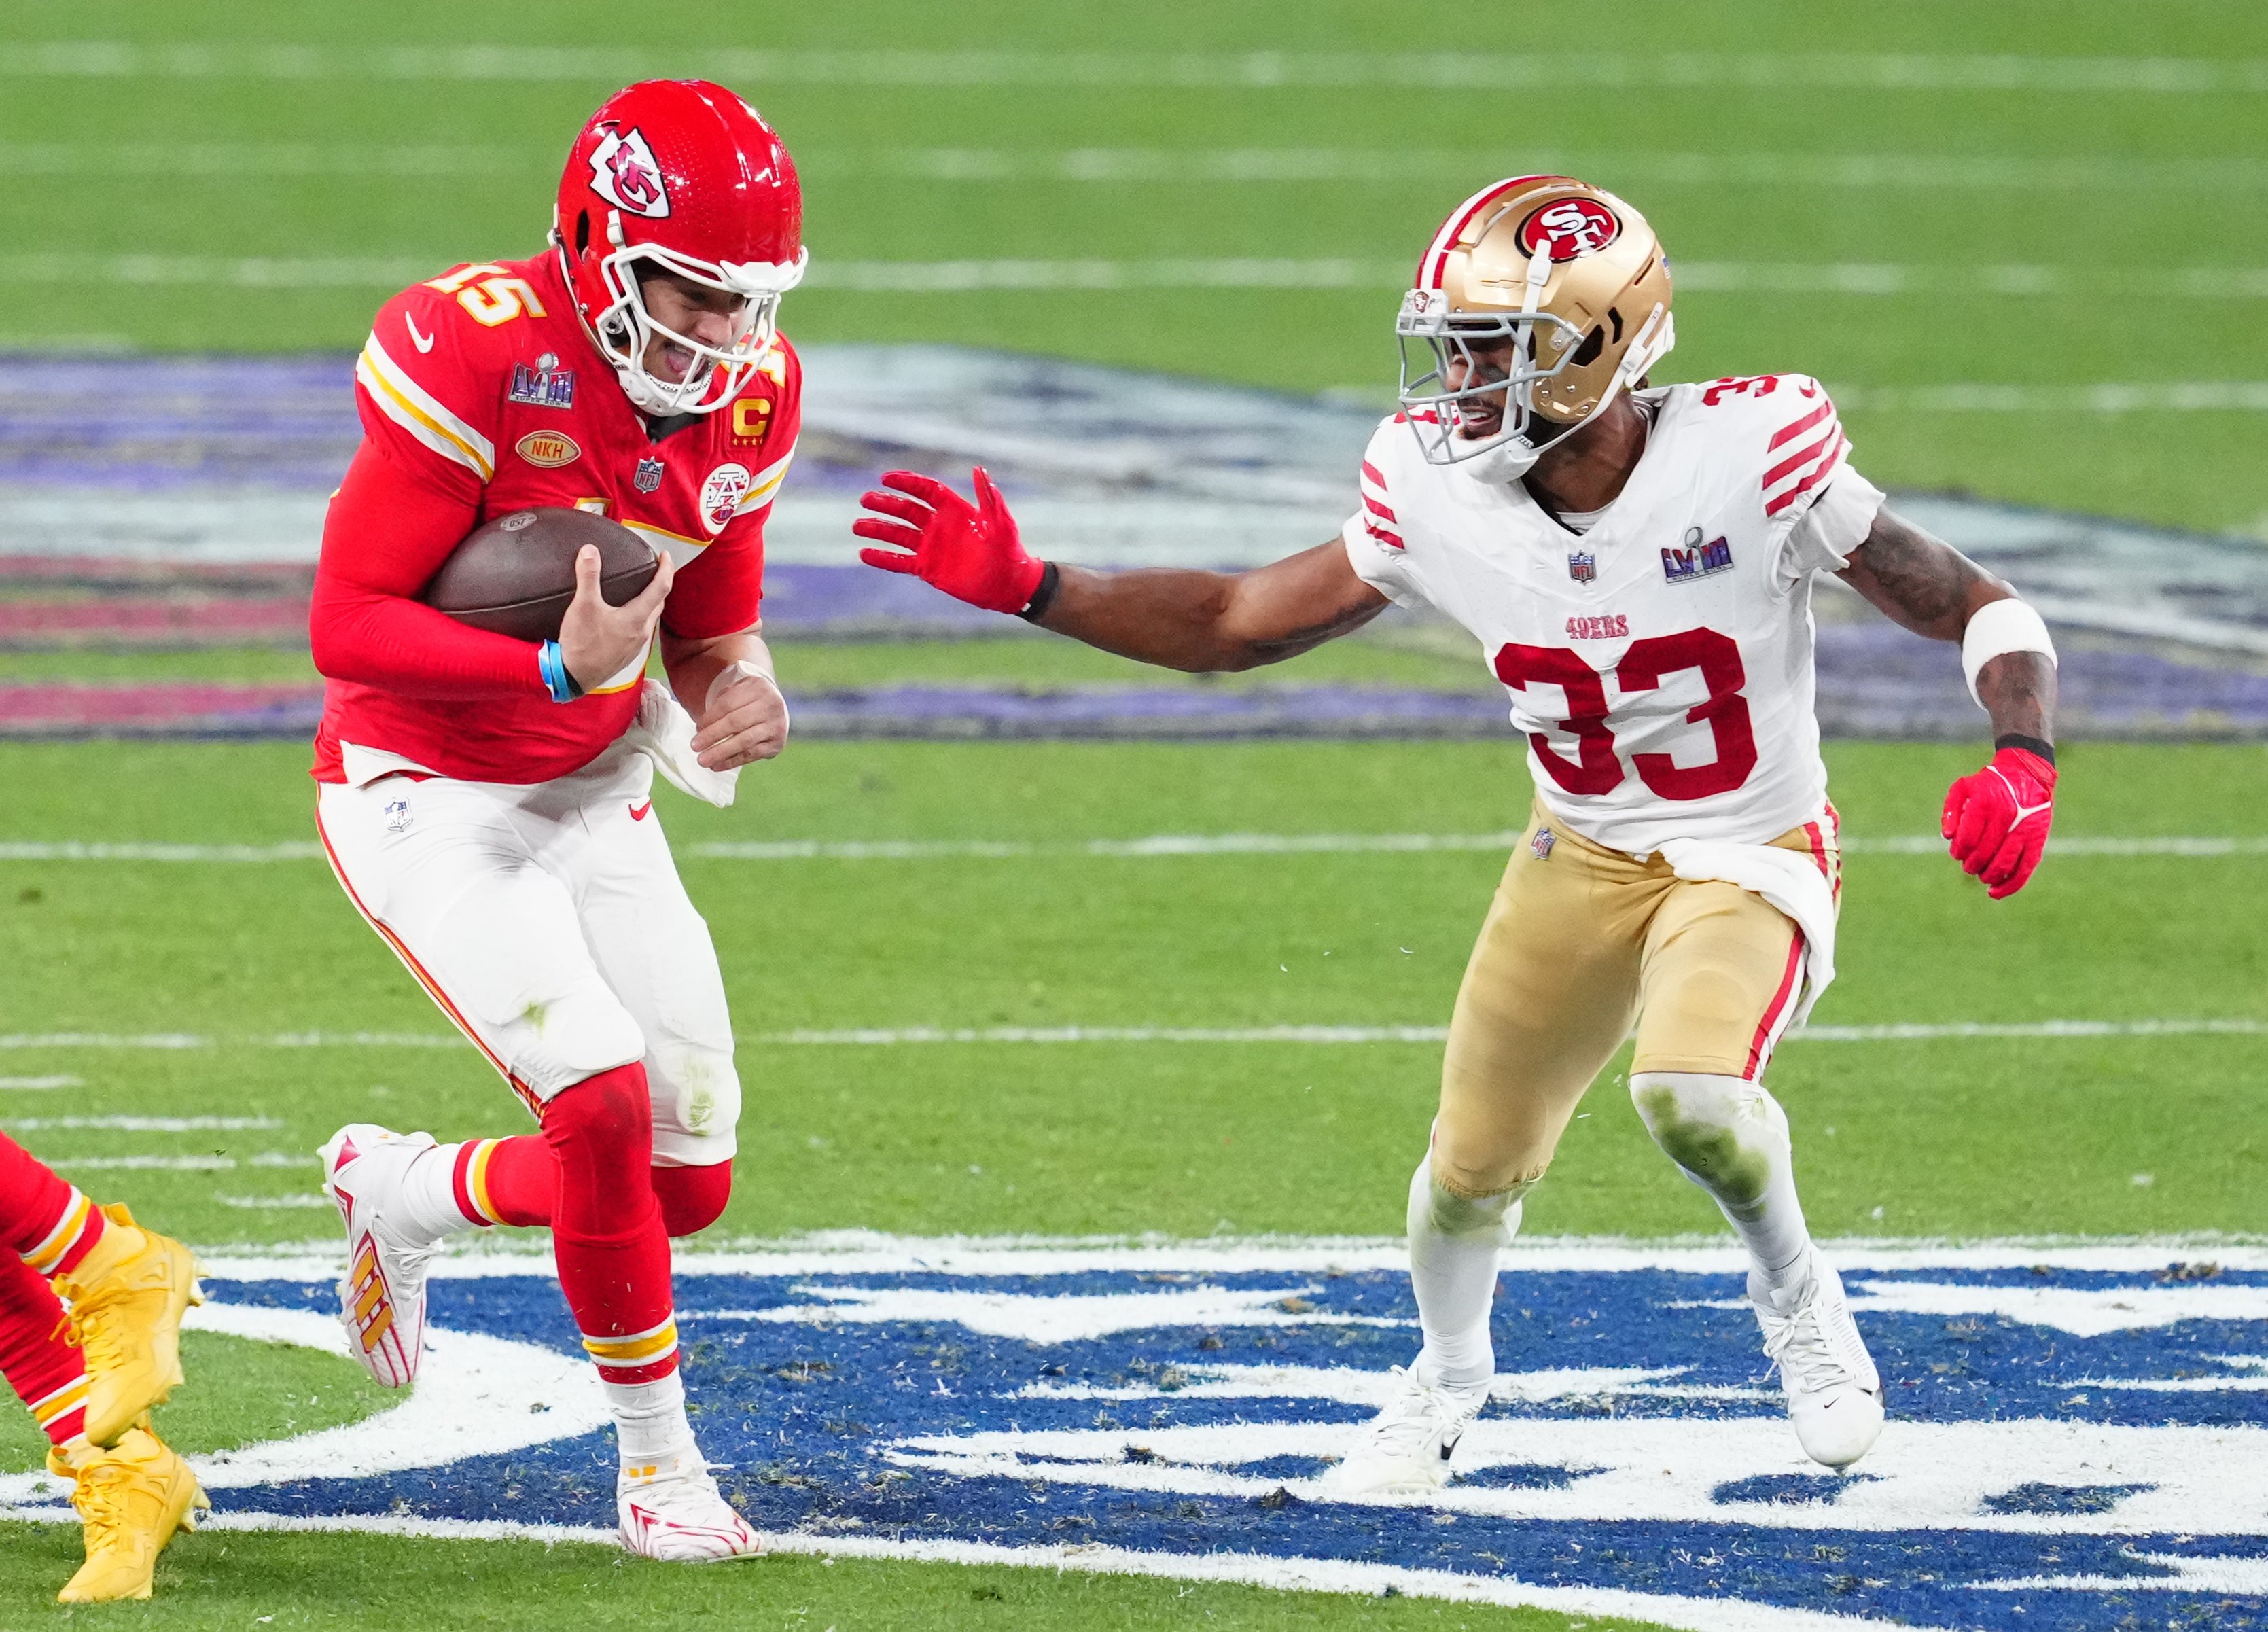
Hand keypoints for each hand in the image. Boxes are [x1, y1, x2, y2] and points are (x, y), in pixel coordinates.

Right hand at [560, 546, 673, 693]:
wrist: (573, 677)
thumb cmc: (581, 643)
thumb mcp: (583, 606)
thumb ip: (588, 576)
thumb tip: (590, 550)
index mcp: (637, 618)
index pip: (661, 588)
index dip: (667, 569)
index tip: (666, 555)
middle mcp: (642, 632)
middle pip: (659, 603)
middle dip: (660, 584)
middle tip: (653, 569)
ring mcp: (636, 646)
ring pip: (650, 618)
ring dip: (650, 602)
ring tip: (641, 589)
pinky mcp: (626, 654)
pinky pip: (640, 630)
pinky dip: (639, 616)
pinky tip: (625, 614)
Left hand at [691, 660, 788, 769]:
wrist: (777, 709)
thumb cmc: (751, 701)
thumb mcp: (739, 691)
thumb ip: (722, 702)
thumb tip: (702, 729)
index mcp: (757, 688)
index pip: (728, 704)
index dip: (710, 718)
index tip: (697, 729)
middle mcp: (770, 705)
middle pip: (736, 722)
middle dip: (712, 735)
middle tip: (695, 746)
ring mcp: (775, 726)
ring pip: (744, 741)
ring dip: (721, 752)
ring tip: (703, 760)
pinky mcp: (776, 744)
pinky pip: (752, 754)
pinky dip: (732, 761)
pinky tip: (717, 765)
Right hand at [853, 467, 1044, 614]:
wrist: (1008, 585)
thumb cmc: (1009, 551)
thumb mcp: (1001, 522)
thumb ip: (988, 498)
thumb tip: (979, 469)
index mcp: (955, 510)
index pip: (926, 491)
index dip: (906, 483)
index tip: (885, 478)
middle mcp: (939, 526)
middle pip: (906, 510)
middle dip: (885, 504)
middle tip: (865, 499)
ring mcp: (931, 547)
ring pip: (898, 534)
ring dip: (878, 528)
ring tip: (857, 525)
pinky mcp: (927, 568)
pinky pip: (900, 561)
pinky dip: (883, 558)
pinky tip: (864, 553)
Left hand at [1942, 745, 2055, 898]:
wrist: (2027, 776)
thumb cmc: (1989, 784)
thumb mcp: (1963, 787)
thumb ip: (1950, 811)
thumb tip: (1948, 838)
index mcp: (1986, 804)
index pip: (1968, 839)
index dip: (1959, 851)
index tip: (1957, 854)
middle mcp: (2007, 817)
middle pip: (1984, 854)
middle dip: (1971, 865)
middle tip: (1968, 865)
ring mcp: (2024, 830)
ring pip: (2004, 864)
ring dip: (1987, 876)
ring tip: (1981, 875)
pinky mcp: (2037, 841)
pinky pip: (2025, 869)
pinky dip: (2010, 885)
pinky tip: (1995, 892)